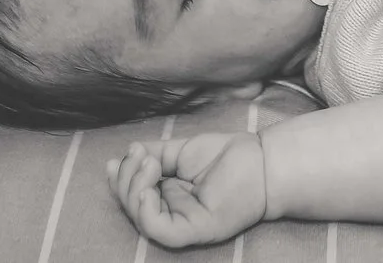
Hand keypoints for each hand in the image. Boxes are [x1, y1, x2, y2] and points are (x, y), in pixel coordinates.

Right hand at [107, 131, 268, 249]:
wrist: (261, 160)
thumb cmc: (227, 155)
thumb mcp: (182, 151)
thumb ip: (154, 154)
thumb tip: (124, 154)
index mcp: (169, 197)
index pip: (135, 195)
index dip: (121, 179)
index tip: (120, 155)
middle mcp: (174, 213)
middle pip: (134, 208)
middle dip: (126, 181)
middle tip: (139, 156)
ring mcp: (185, 224)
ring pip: (143, 221)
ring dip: (135, 191)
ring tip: (149, 164)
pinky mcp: (196, 230)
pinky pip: (162, 231)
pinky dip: (146, 212)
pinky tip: (149, 189)